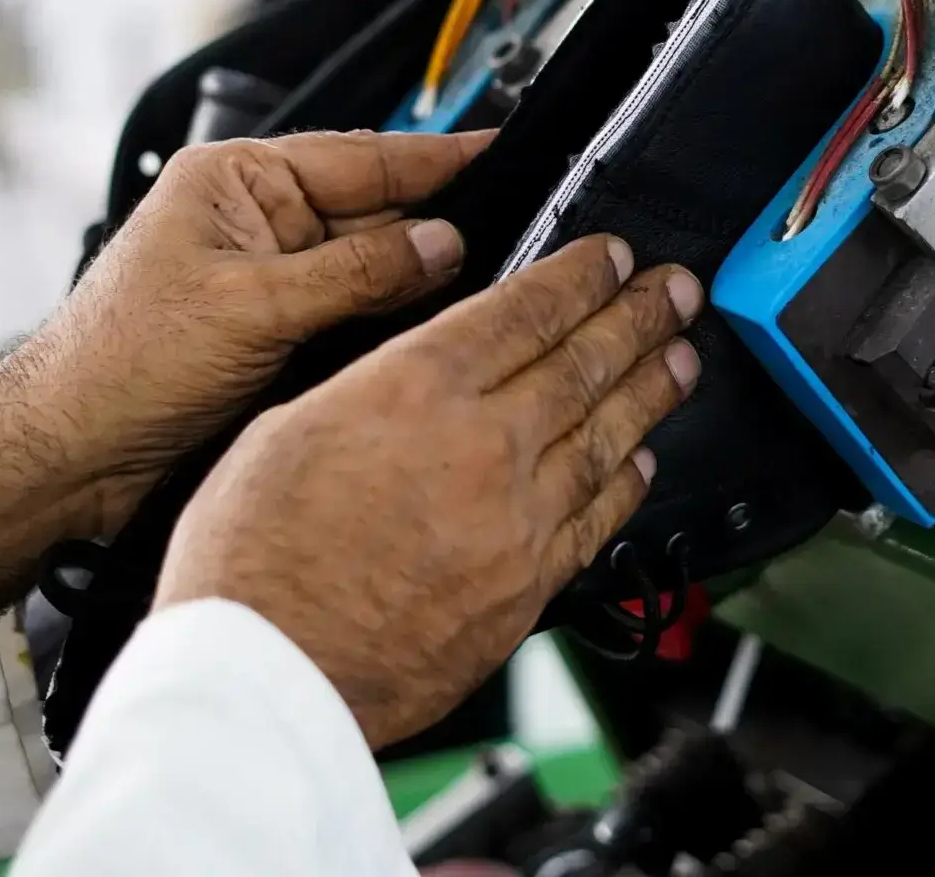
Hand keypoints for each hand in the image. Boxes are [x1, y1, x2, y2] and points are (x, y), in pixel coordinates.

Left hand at [0, 129, 492, 608]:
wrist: (67, 453)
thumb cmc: (118, 364)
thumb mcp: (252, 306)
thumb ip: (357, 272)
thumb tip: (443, 242)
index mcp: (237, 181)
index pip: (364, 156)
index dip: (440, 158)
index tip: (506, 152)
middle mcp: (258, 221)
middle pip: (378, 211)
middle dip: (441, 225)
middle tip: (526, 235)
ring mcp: (270, 278)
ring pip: (373, 268)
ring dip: (421, 280)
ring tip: (497, 285)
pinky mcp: (276, 333)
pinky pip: (355, 315)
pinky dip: (392, 323)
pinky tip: (437, 334)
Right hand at [154, 234, 701, 748]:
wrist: (268, 676)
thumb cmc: (252, 561)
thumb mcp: (286, 427)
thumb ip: (373, 391)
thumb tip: (416, 376)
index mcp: (415, 390)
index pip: (524, 311)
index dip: (580, 277)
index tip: (613, 257)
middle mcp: (481, 446)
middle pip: (583, 363)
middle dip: (639, 317)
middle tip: (677, 290)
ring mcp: (515, 520)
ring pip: (606, 436)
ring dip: (651, 390)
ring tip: (682, 356)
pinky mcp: (527, 587)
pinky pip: (597, 519)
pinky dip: (627, 482)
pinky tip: (645, 459)